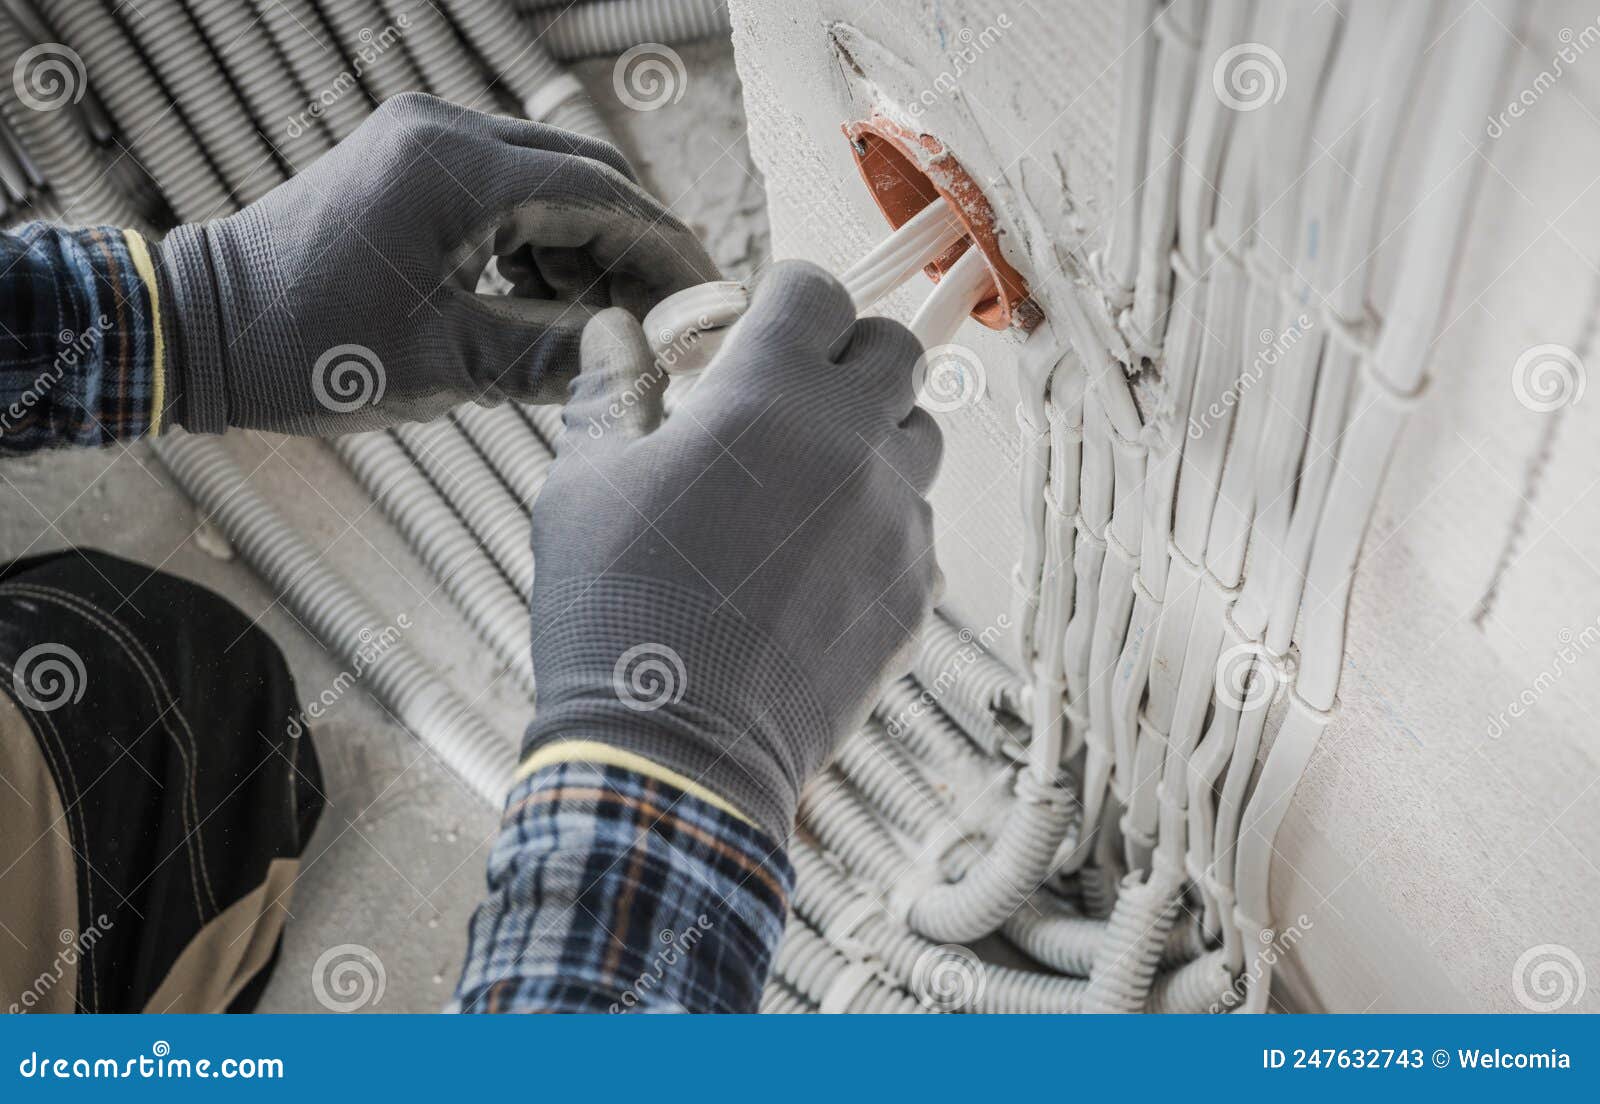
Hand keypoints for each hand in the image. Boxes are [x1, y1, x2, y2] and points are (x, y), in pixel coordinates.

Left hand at [153, 92, 715, 435]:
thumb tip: (645, 356)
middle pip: (586, 178)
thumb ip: (559, 356)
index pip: (602, 196)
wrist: (204, 327)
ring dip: (589, 251)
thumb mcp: (452, 366)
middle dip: (636, 250)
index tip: (707, 301)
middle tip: (671, 318)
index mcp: (456, 171)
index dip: (665, 252)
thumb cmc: (311, 350)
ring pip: (551, 185)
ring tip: (605, 327)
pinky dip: (541, 246)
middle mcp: (445, 133)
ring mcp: (425, 142)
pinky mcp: (412, 164)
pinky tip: (547, 304)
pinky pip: (507, 193)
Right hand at [525, 261, 942, 840]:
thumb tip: (614, 331)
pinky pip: (920, 528)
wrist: (672, 752)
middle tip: (790, 398)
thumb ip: (613, 389)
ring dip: (874, 438)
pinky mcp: (916, 590)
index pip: (817, 288)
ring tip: (809, 484)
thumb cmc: (618, 611)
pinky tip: (820, 567)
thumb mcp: (585, 484)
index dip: (786, 299)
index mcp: (767, 394)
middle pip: (894, 349)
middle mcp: (851, 443)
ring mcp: (896, 520)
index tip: (758, 328)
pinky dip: (882, 528)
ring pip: (921, 437)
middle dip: (846, 356)